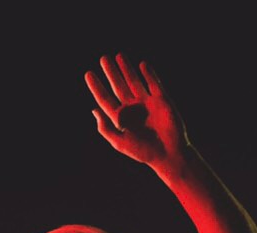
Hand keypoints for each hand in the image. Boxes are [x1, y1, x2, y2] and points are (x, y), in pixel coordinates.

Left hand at [84, 53, 189, 176]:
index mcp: (120, 119)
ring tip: (118, 55)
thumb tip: (94, 110)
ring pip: (134, 81)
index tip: (88, 74)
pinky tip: (141, 65)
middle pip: (118, 86)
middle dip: (111, 72)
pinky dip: (148, 74)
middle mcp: (132, 109)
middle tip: (103, 58)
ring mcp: (146, 103)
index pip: (105, 99)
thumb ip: (106, 128)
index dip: (97, 87)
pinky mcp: (161, 99)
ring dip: (127, 68)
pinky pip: (153, 83)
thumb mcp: (119, 141)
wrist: (167, 153)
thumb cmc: (142, 151)